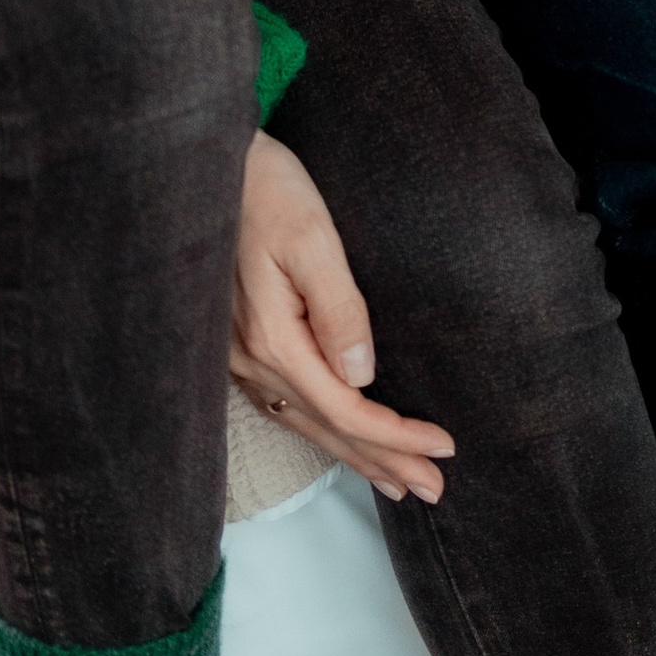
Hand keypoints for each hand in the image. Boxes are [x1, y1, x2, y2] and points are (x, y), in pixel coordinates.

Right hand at [229, 132, 454, 503]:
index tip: (444, 445)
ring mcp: (240, 358)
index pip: (346, 408)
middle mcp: (252, 359)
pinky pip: (286, 406)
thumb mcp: (313, 237)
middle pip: (327, 427)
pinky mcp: (240, 346)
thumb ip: (339, 308)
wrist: (210, 166)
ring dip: (354, 454)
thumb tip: (363, 375)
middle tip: (435, 489)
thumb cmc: (268, 191)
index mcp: (273, 338)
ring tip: (398, 482)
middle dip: (383, 460)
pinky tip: (339, 441)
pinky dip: (322, 431)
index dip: (396, 434)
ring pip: (306, 422)